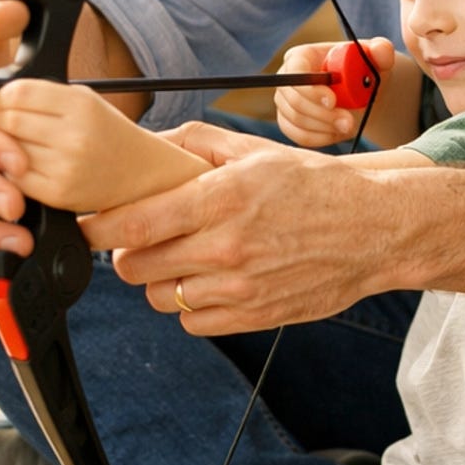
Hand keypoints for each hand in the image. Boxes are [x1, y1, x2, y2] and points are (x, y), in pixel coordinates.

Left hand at [0, 77, 206, 214]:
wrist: (139, 173)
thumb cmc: (103, 133)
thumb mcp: (79, 101)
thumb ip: (36, 97)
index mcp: (80, 103)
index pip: (18, 93)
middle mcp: (75, 134)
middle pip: (9, 121)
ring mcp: (66, 166)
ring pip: (7, 151)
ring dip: (2, 150)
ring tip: (16, 146)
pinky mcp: (58, 193)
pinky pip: (15, 179)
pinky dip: (12, 173)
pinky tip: (24, 167)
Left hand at [84, 121, 402, 335]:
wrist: (373, 227)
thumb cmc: (314, 184)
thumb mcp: (255, 149)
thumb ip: (196, 143)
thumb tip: (149, 143)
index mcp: (221, 199)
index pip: (133, 225)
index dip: (99, 228)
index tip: (91, 225)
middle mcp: (226, 247)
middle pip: (136, 267)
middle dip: (127, 253)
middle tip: (139, 239)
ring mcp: (240, 288)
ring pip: (160, 297)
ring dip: (158, 280)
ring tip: (177, 259)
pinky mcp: (255, 316)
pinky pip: (193, 321)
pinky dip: (190, 304)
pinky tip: (206, 281)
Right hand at [274, 36, 396, 146]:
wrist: (365, 94)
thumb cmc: (366, 70)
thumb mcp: (377, 59)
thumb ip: (381, 51)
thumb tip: (380, 49)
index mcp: (303, 56)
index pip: (295, 71)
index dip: (310, 88)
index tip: (333, 101)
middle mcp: (288, 78)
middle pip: (292, 99)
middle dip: (321, 114)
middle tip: (348, 122)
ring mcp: (286, 102)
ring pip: (295, 120)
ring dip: (324, 128)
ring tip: (349, 126)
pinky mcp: (290, 122)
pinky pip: (298, 136)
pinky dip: (320, 138)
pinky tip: (338, 133)